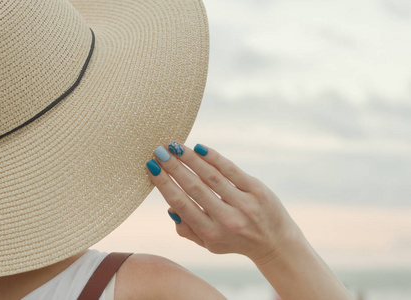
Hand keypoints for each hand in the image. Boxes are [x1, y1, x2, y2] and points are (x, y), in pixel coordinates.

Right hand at [146, 142, 300, 263]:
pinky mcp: (257, 190)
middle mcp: (227, 219)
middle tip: (158, 151)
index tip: (151, 167)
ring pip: (212, 176)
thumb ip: (186, 230)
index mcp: (211, 234)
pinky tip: (199, 148)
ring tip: (175, 146)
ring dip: (190, 159)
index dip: (164, 184)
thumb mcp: (209, 245)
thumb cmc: (234, 241)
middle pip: (194, 187)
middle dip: (173, 167)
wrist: (275, 243)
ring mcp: (244, 204)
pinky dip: (214, 158)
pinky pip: (232, 170)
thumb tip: (170, 207)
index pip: (182, 204)